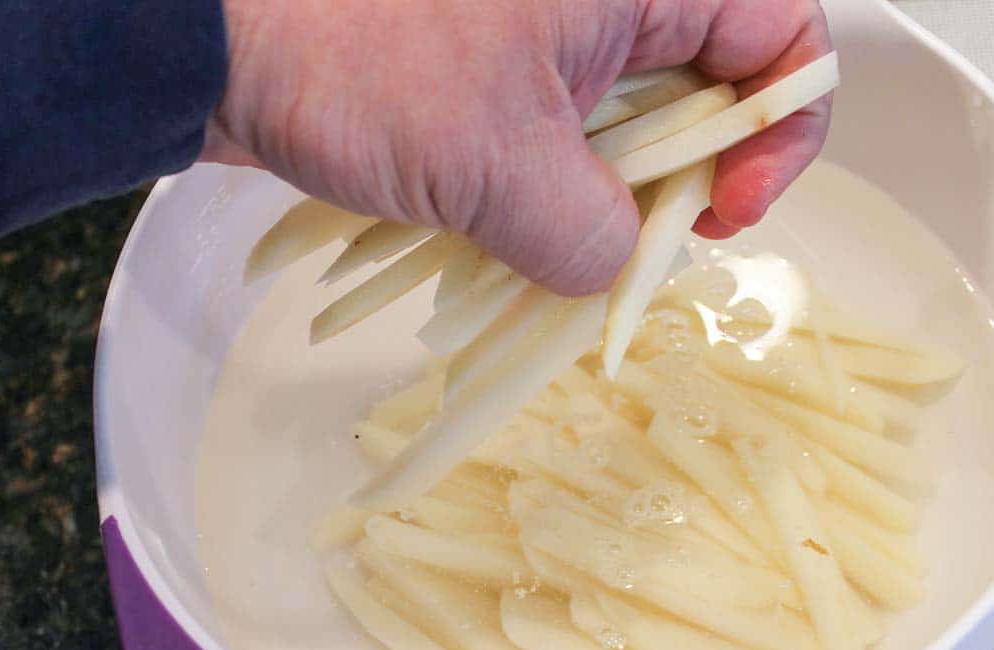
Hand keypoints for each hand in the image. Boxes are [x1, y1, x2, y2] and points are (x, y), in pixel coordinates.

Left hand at [204, 0, 832, 294]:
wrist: (210, 39)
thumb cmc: (352, 55)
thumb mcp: (496, 161)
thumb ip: (589, 234)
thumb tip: (613, 269)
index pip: (782, 36)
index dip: (779, 134)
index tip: (722, 212)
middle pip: (709, 93)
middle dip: (685, 186)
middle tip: (637, 253)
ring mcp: (549, 37)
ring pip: (630, 131)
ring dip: (609, 207)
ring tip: (558, 259)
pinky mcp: (497, 79)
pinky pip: (562, 146)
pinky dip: (553, 203)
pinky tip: (514, 242)